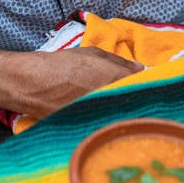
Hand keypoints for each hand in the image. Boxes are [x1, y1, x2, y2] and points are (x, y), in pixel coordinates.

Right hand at [23, 46, 143, 118]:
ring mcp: (102, 114)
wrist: (35, 83)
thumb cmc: (64, 65)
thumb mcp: (92, 54)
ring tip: (119, 108)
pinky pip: (107, 125)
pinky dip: (109, 122)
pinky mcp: (91, 127)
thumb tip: (139, 67)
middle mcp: (112, 97)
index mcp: (116, 77)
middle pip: (136, 102)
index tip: (147, 85)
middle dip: (138, 100)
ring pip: (123, 116)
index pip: (144, 83)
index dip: (148, 84)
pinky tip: (105, 118)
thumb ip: (119, 61)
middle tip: (137, 98)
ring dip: (125, 112)